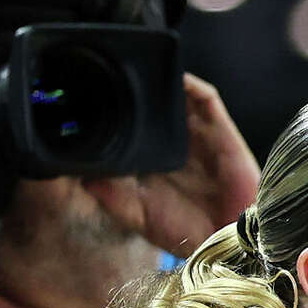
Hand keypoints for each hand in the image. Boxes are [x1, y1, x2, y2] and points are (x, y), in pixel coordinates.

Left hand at [83, 74, 259, 255]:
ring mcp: (198, 136)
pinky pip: (206, 98)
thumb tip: (80, 175)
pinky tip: (172, 75)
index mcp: (156, 161)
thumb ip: (110, 194)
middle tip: (114, 72)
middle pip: (156, 107)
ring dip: (162, 82)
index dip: (119, 111)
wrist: (226, 241)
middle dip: (139, 89)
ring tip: (140, 66)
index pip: (136, 127)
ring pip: (178, 97)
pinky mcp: (220, 131)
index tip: (93, 97)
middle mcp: (177, 144)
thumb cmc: (185, 233)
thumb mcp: (137, 214)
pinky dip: (190, 84)